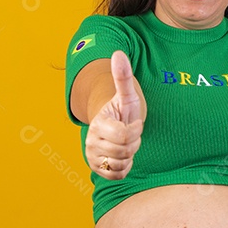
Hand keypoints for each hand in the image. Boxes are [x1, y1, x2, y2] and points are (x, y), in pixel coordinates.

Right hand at [84, 50, 144, 178]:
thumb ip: (123, 76)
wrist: (114, 127)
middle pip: (124, 149)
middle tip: (130, 134)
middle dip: (134, 142)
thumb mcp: (126, 95)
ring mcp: (93, 157)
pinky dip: (125, 166)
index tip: (133, 123)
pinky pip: (119, 174)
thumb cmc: (123, 111)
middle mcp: (91, 141)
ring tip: (125, 143)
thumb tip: (118, 53)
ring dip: (130, 154)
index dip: (136, 130)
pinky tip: (122, 155)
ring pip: (122, 163)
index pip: (124, 135)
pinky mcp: (98, 170)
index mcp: (98, 123)